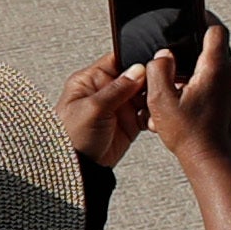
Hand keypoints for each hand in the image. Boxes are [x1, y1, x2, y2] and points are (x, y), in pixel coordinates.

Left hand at [56, 54, 148, 170]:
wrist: (78, 170)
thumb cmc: (71, 139)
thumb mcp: (92, 109)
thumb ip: (118, 88)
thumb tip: (138, 69)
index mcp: (91, 80)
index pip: (117, 60)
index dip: (135, 59)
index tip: (152, 61)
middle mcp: (105, 91)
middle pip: (136, 75)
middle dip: (149, 79)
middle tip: (159, 84)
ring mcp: (118, 107)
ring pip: (145, 94)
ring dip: (154, 98)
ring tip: (158, 103)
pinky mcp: (129, 123)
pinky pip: (148, 113)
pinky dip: (154, 114)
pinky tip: (154, 117)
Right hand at [141, 23, 230, 162]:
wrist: (213, 162)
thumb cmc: (191, 135)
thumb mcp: (163, 100)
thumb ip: (159, 71)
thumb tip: (163, 56)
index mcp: (216, 68)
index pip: (215, 28)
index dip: (203, 17)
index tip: (190, 14)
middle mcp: (230, 74)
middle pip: (214, 46)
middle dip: (192, 46)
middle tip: (174, 49)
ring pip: (214, 65)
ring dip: (194, 67)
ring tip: (173, 80)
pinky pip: (216, 81)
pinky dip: (199, 83)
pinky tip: (181, 98)